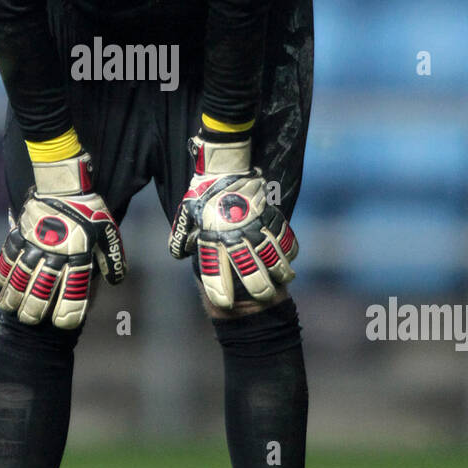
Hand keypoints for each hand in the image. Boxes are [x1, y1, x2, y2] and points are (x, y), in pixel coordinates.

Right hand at [0, 151, 125, 328]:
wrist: (65, 179)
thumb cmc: (90, 207)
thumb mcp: (108, 231)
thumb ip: (112, 258)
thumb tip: (115, 282)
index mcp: (79, 252)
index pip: (75, 289)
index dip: (69, 310)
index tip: (63, 324)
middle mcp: (56, 251)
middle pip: (41, 287)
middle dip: (35, 308)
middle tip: (30, 321)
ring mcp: (35, 242)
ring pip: (21, 275)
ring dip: (14, 295)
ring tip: (11, 308)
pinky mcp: (21, 232)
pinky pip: (7, 255)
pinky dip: (3, 270)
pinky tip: (2, 284)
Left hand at [168, 135, 296, 307]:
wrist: (221, 164)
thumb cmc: (202, 193)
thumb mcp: (187, 214)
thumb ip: (182, 236)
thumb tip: (179, 254)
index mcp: (212, 235)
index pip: (213, 267)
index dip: (219, 287)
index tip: (224, 304)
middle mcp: (234, 232)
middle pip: (249, 265)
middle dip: (258, 285)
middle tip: (265, 296)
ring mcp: (254, 222)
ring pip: (271, 252)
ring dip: (279, 268)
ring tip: (283, 278)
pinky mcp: (268, 212)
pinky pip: (283, 233)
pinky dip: (288, 247)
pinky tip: (289, 257)